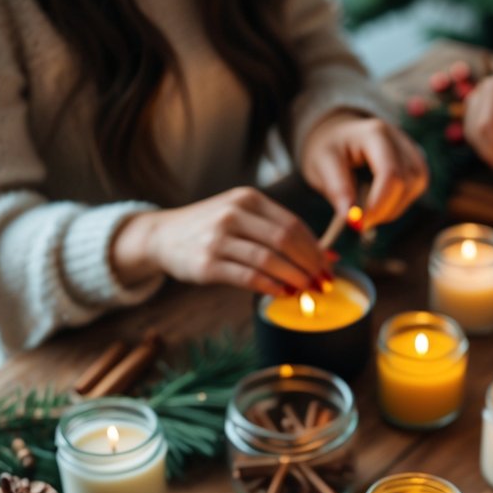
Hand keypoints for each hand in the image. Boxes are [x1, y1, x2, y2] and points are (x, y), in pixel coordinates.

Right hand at [111, 186, 323, 296]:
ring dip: (294, 279)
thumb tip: (329, 256)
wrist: (163, 236)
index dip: (316, 249)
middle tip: (322, 283)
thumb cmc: (211, 229)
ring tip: (306, 291)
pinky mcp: (207, 264)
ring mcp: (218, 239)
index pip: (293, 225)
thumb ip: (280, 233)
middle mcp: (233, 214)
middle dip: (309, 265)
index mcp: (248, 199)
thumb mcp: (243, 218)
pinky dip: (270, 287)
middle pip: (285, 241)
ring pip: (269, 261)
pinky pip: (247, 278)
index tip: (329, 267)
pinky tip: (281, 294)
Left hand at [300, 111, 427, 227]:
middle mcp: (399, 138)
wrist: (338, 134)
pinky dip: (399, 202)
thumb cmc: (329, 148)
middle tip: (361, 222)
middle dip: (385, 209)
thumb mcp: (321, 164)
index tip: (360, 224)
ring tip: (369, 210)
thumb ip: (337, 189)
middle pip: (407, 182)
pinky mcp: (416, 161)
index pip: (390, 174)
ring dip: (394, 208)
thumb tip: (350, 217)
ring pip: (416, 186)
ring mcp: (411, 149)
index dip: (379, 204)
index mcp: (375, 134)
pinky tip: (380, 202)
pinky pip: (417, 187)